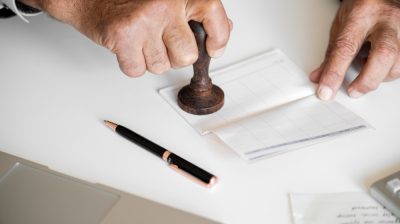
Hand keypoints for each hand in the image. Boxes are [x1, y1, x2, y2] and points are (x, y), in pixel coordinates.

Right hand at [21, 0, 231, 76]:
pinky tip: (127, 47)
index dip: (219, 37)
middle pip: (187, 55)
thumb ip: (195, 15)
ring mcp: (145, 20)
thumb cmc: (128, 2)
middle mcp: (165, 3)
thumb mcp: (167, 2)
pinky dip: (132, 65)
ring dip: (151, 60)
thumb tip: (222, 32)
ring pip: (162, 66)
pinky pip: (138, 70)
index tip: (214, 49)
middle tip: (161, 44)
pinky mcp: (125, 36)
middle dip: (175, 58)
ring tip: (140, 40)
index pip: (212, 13)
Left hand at [310, 0, 399, 99]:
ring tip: (366, 73)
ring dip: (379, 76)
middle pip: (384, 54)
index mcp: (362, 14)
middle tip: (352, 91)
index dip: (335, 73)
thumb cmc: (361, 7)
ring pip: (398, 63)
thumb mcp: (340, 25)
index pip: (346, 47)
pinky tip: (379, 66)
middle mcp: (387, 18)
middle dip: (367, 80)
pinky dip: (389, 71)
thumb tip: (319, 77)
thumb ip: (331, 53)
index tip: (326, 90)